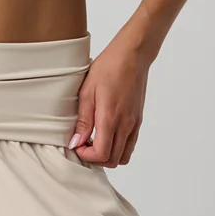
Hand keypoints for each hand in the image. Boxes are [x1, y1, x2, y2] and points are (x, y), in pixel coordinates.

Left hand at [67, 36, 151, 166]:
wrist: (132, 55)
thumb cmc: (109, 67)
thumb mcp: (87, 91)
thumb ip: (83, 120)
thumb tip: (76, 142)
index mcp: (110, 118)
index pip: (101, 154)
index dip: (86, 155)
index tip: (77, 144)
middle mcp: (125, 125)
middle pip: (113, 160)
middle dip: (96, 158)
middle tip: (84, 143)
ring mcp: (134, 124)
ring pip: (124, 156)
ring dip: (108, 155)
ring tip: (95, 139)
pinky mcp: (138, 120)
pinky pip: (130, 144)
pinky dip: (119, 148)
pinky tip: (107, 133)